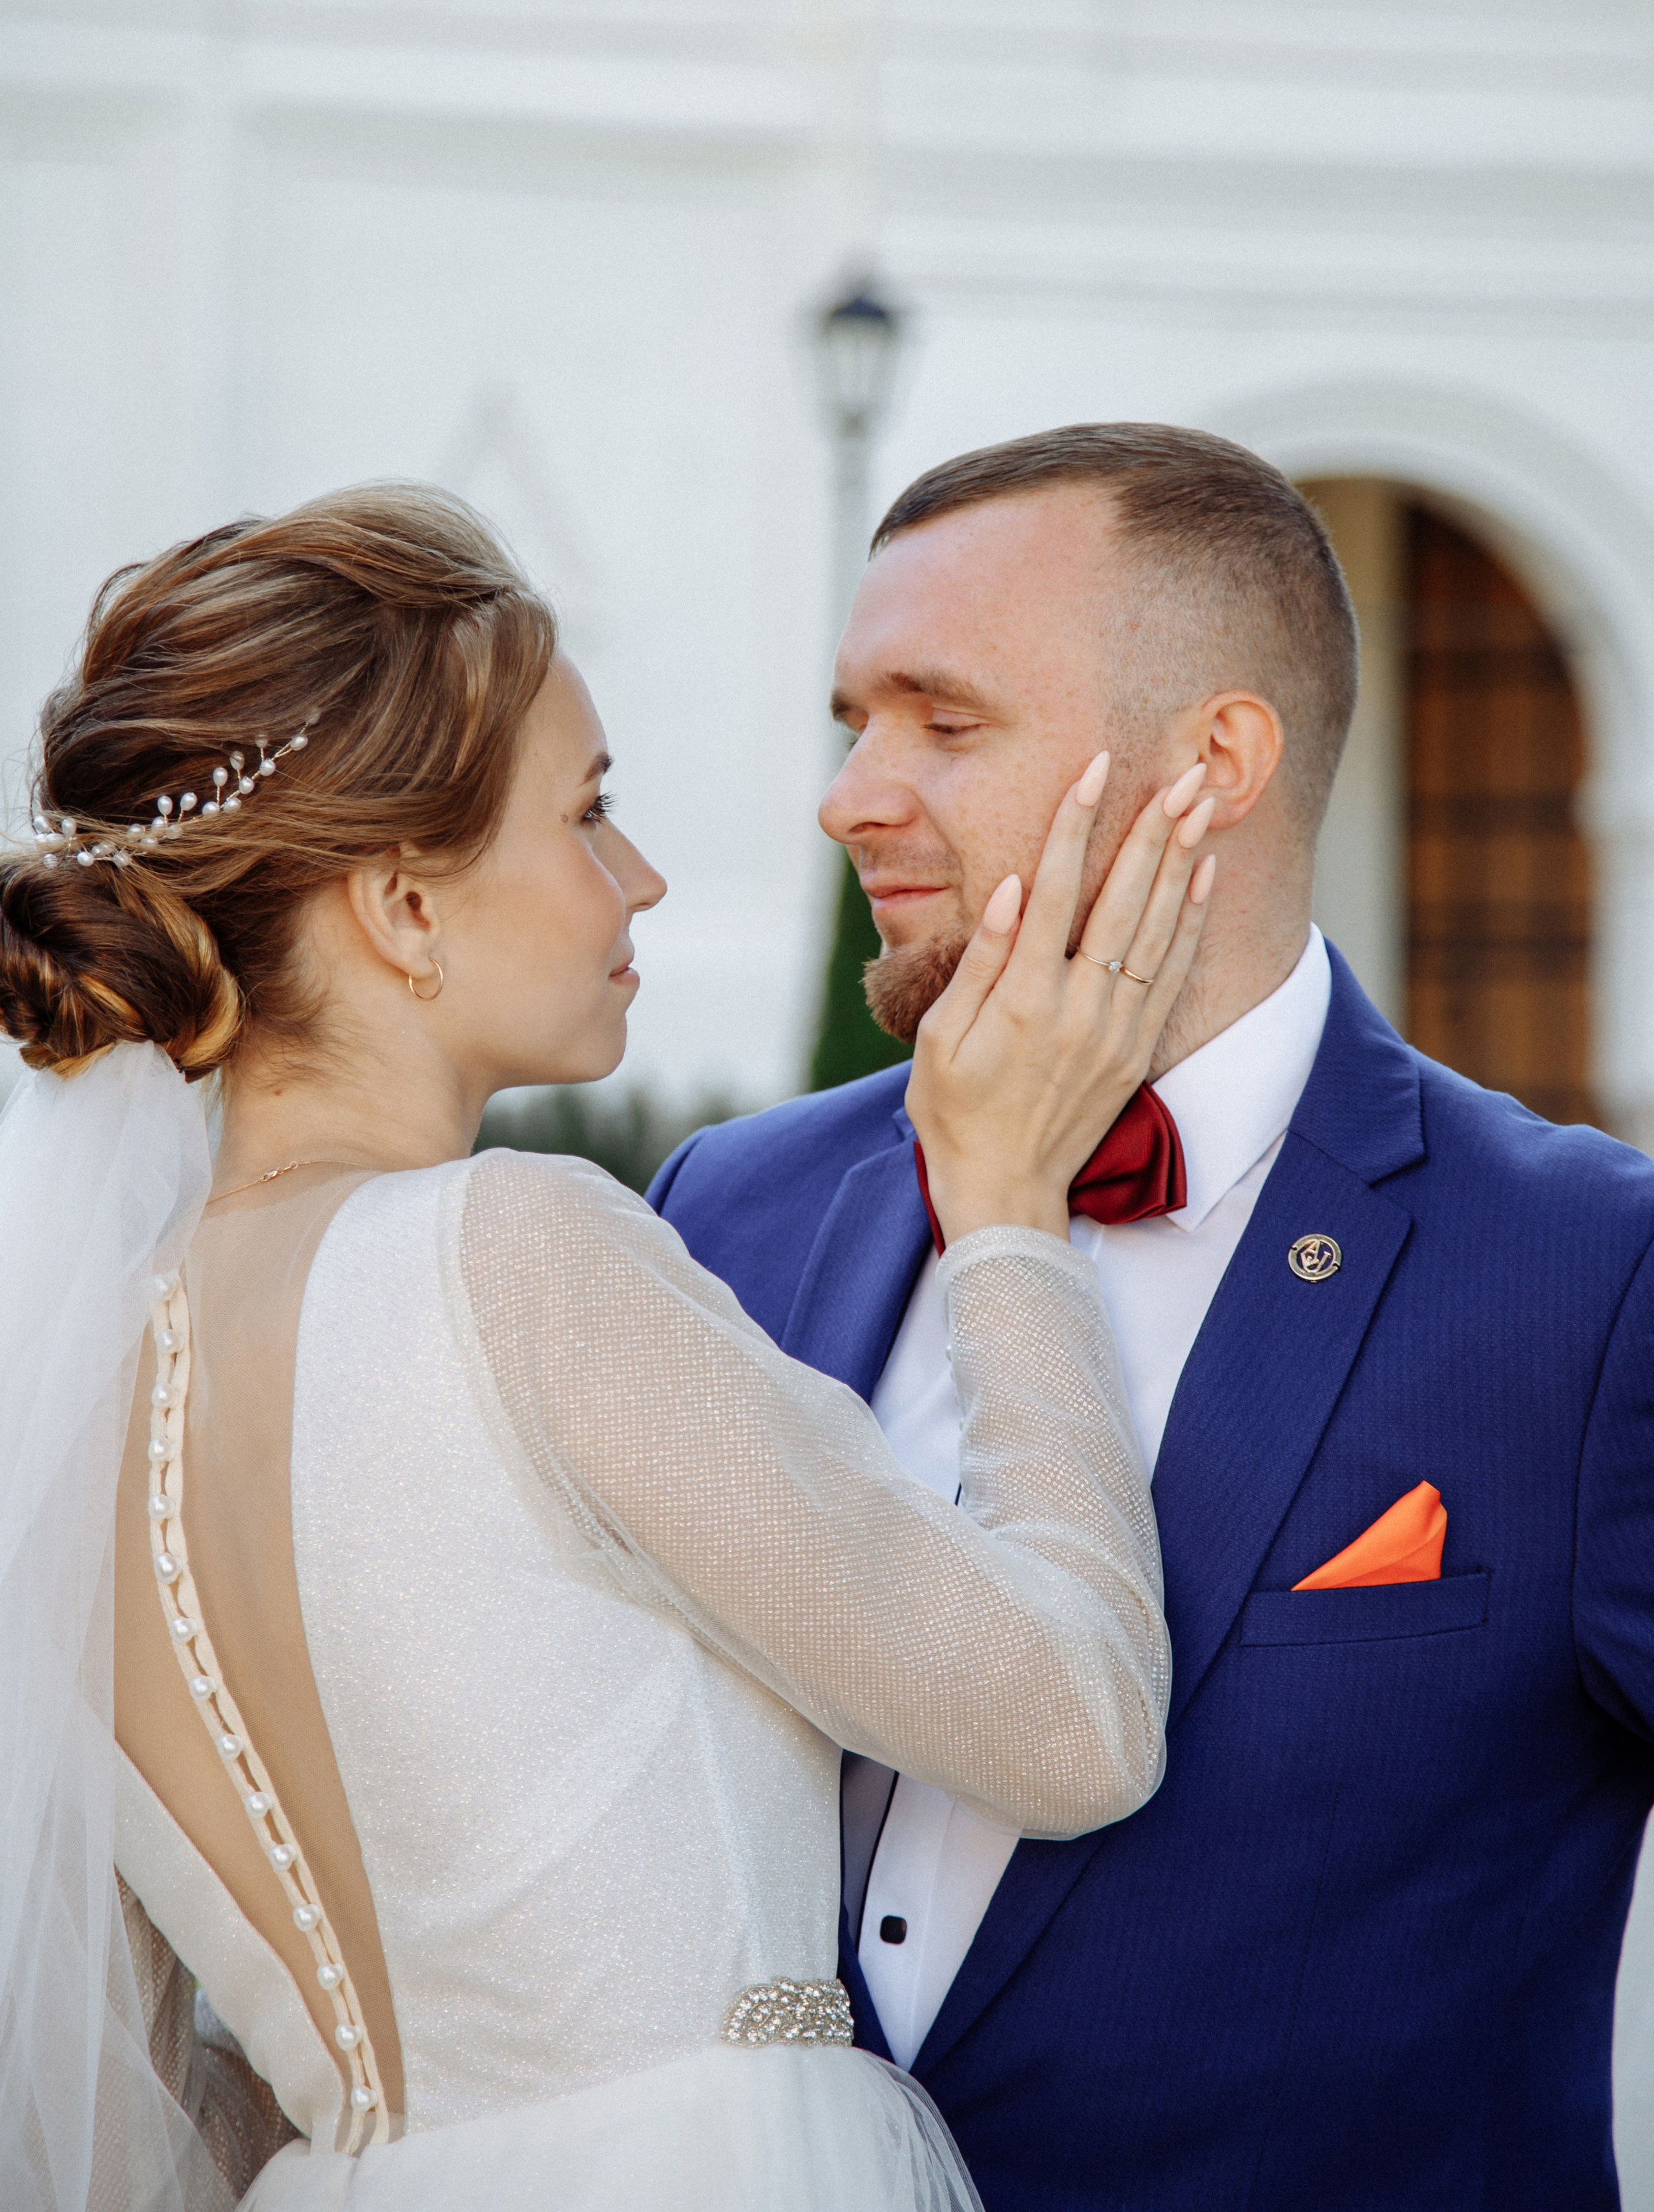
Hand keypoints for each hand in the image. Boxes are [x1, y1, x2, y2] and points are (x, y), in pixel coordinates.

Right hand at [906, 753, 1214, 1244]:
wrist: (1004, 1189)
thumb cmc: (955, 1112)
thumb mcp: (941, 1037)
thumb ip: (981, 960)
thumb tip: (1014, 887)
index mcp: (1024, 998)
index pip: (1056, 889)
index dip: (1076, 824)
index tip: (1094, 770)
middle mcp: (1080, 1007)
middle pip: (1123, 899)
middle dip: (1151, 829)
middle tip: (1179, 773)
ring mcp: (1116, 1029)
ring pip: (1157, 928)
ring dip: (1181, 861)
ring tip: (1201, 803)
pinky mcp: (1137, 1049)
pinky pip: (1173, 972)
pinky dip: (1191, 919)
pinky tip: (1201, 874)